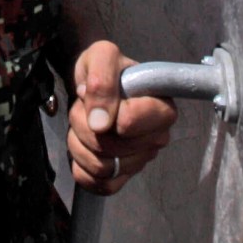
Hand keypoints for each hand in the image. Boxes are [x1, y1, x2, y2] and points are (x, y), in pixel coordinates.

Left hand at [66, 40, 177, 193]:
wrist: (97, 84)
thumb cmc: (106, 69)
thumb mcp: (102, 56)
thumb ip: (102, 79)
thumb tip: (100, 123)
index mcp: (162, 108)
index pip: (127, 122)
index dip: (105, 110)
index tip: (97, 94)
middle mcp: (157, 137)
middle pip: (110, 148)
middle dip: (84, 125)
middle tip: (84, 108)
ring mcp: (141, 159)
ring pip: (102, 168)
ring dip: (79, 143)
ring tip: (83, 124)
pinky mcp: (125, 176)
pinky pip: (99, 185)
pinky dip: (82, 167)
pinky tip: (83, 147)